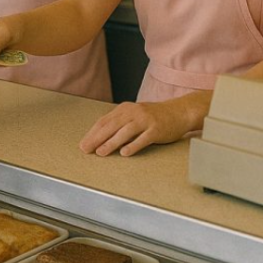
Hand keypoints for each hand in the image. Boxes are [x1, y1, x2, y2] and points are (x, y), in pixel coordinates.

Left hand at [79, 99, 195, 156]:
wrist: (178, 112)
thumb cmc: (153, 117)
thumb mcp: (134, 116)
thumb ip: (119, 124)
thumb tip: (100, 138)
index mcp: (124, 109)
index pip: (104, 121)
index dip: (92, 133)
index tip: (83, 144)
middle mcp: (133, 112)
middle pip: (111, 126)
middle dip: (96, 138)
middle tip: (86, 149)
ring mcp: (145, 120)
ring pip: (124, 132)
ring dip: (111, 143)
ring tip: (100, 152)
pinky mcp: (156, 129)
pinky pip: (143, 138)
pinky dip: (133, 146)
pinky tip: (124, 153)